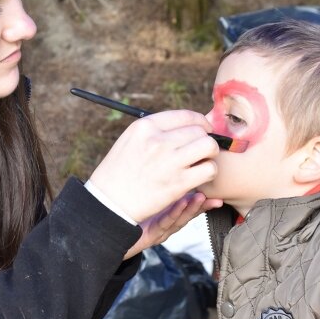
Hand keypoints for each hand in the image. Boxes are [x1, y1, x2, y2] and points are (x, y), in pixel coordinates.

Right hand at [89, 110, 219, 223]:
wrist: (110, 202)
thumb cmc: (118, 173)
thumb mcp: (129, 141)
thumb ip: (155, 131)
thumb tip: (184, 126)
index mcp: (145, 126)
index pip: (185, 115)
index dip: (200, 122)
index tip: (203, 130)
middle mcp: (158, 140)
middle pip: (199, 131)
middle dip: (203, 141)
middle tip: (200, 152)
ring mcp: (170, 161)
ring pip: (208, 146)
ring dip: (209, 155)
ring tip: (201, 162)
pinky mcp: (179, 182)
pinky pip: (209, 169)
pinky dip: (209, 172)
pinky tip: (199, 177)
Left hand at [123, 192, 222, 259]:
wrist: (113, 233)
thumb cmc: (130, 214)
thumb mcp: (147, 201)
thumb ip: (160, 190)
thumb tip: (173, 170)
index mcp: (167, 214)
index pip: (188, 204)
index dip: (203, 198)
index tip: (214, 189)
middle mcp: (167, 223)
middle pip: (188, 213)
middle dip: (203, 205)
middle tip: (217, 196)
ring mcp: (160, 229)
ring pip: (179, 218)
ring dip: (192, 208)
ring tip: (202, 197)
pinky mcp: (150, 235)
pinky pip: (164, 222)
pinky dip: (175, 212)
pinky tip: (181, 202)